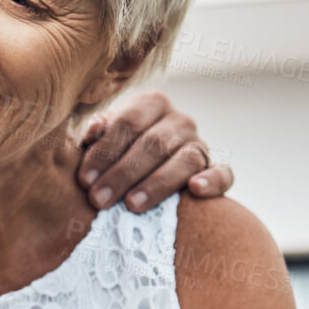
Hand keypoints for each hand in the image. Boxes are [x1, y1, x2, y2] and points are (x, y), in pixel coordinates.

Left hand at [78, 90, 233, 210]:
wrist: (147, 166)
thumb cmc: (116, 150)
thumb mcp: (101, 137)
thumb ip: (96, 132)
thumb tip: (93, 132)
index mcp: (150, 103)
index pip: (128, 122)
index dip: (105, 151)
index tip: (85, 179)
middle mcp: (179, 120)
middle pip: (154, 143)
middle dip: (123, 173)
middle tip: (99, 200)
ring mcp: (200, 144)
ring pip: (185, 160)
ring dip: (157, 184)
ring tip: (132, 205)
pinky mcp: (216, 168)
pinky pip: (223, 173)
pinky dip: (213, 180)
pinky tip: (196, 190)